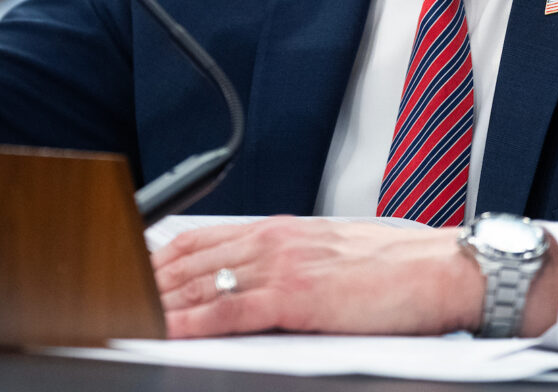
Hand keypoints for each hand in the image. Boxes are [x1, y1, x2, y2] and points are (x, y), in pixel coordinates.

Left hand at [152, 216, 557, 338]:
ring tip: (126, 315)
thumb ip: (288, 260)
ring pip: (202, 283)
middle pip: (190, 258)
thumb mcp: (329, 252)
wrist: (444, 270)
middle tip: (112, 295)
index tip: (131, 270)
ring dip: (160, 302)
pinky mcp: (298, 298)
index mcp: (281, 229)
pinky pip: (232, 311)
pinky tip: (170, 329)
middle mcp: (274, 240)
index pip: (201, 238)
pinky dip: (195, 322)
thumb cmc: (397, 268)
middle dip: (147, 281)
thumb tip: (250, 279)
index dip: (158, 257)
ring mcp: (283, 266)